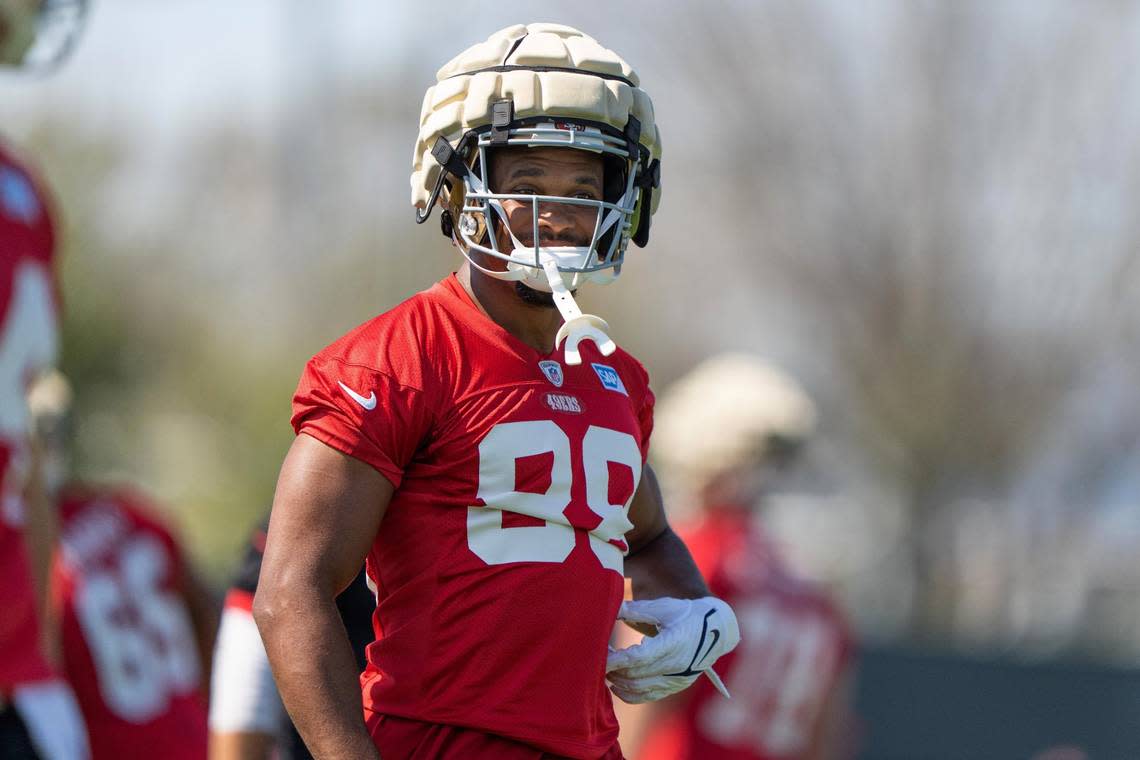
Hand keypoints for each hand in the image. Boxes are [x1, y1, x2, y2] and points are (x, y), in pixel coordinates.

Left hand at [606, 596, 739, 703]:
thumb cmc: (685, 613)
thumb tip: (608, 608)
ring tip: (605, 672)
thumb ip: (634, 609)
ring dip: (618, 683)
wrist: (716, 629)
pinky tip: (616, 686)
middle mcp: (677, 664)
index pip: (638, 657)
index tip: (599, 655)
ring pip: (640, 688)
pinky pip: (648, 696)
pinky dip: (629, 695)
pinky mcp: (676, 686)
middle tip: (596, 660)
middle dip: (613, 669)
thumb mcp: (662, 607)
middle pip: (635, 674)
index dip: (616, 659)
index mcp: (673, 642)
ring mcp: (678, 678)